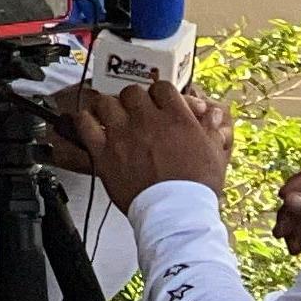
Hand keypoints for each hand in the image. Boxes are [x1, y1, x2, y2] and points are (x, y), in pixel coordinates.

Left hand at [67, 79, 236, 206]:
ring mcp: (123, 135)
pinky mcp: (104, 152)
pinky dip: (85, 121)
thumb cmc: (195, 188)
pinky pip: (85, 124)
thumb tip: (213, 114)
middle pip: (132, 92)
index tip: (158, 103)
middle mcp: (148, 122)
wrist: (175, 212)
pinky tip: (91, 126)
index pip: (162, 88)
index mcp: (176, 119)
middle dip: (134, 100)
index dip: (159, 94)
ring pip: (106, 102)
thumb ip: (211, 130)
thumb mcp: (214, 155)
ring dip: (109, 108)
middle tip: (135, 112)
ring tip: (113, 117)